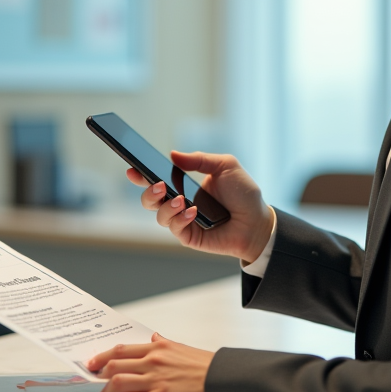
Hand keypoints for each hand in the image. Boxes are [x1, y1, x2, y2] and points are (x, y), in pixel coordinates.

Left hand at [85, 333, 213, 391]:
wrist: (226, 381)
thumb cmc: (210, 368)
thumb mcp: (185, 349)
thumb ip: (165, 345)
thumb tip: (154, 338)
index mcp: (160, 348)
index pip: (124, 349)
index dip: (104, 356)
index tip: (94, 362)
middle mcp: (153, 360)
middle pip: (115, 364)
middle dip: (98, 374)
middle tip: (89, 382)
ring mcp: (154, 379)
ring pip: (115, 382)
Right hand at [127, 151, 273, 263]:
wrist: (258, 221)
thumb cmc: (243, 193)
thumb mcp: (226, 166)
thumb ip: (200, 159)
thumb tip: (174, 154)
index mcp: (184, 184)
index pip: (157, 179)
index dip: (141, 175)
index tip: (132, 169)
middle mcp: (180, 203)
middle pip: (150, 200)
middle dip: (148, 192)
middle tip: (158, 185)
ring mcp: (183, 221)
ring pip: (160, 216)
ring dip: (167, 207)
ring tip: (181, 200)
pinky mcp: (190, 237)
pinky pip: (176, 229)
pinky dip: (181, 219)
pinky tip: (193, 212)